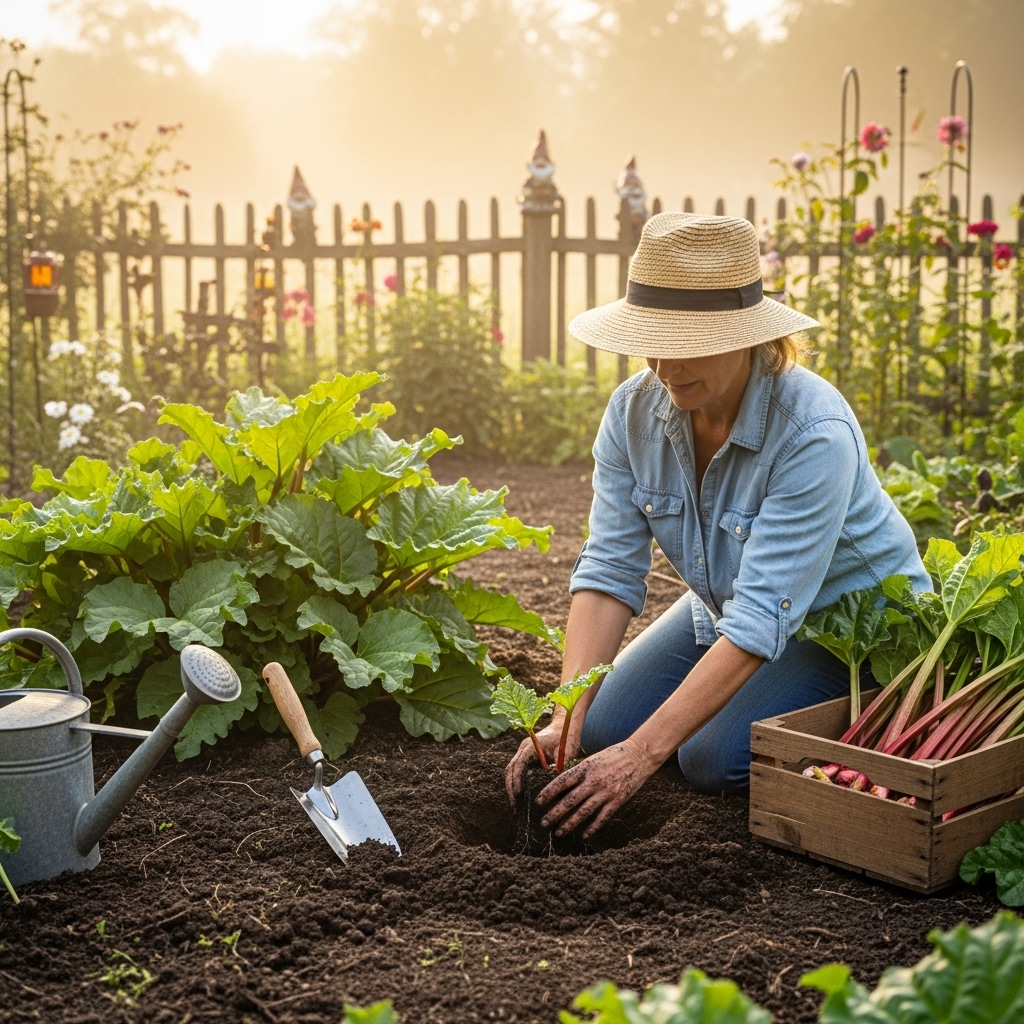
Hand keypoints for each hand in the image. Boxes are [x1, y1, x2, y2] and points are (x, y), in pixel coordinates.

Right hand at [504, 716, 571, 803]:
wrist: (564, 724)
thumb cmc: (566, 737)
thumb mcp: (567, 750)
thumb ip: (561, 763)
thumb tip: (555, 779)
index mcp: (531, 746)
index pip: (519, 764)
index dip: (517, 780)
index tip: (518, 794)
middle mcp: (524, 747)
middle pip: (511, 768)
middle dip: (511, 787)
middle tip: (515, 805)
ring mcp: (523, 751)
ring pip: (511, 769)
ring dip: (511, 785)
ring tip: (516, 803)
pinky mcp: (526, 755)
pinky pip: (516, 769)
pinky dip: (515, 781)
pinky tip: (520, 794)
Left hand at [536, 738, 655, 838]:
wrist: (638, 755)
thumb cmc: (613, 755)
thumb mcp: (592, 759)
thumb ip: (579, 773)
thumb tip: (561, 786)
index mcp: (585, 768)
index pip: (562, 782)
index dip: (548, 793)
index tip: (538, 802)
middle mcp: (593, 781)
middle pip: (569, 800)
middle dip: (554, 813)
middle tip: (543, 823)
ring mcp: (605, 792)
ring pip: (583, 812)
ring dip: (569, 824)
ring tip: (559, 832)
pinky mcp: (617, 800)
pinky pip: (602, 818)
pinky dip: (592, 828)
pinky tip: (584, 836)